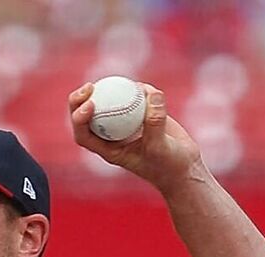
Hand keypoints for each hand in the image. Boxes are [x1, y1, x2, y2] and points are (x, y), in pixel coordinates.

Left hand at [68, 81, 202, 190]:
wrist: (185, 167)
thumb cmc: (168, 166)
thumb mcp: (160, 147)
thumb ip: (155, 123)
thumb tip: (151, 94)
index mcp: (108, 149)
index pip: (84, 135)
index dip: (79, 119)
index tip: (90, 104)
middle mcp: (113, 135)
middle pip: (87, 116)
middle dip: (80, 100)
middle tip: (89, 87)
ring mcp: (126, 123)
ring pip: (110, 103)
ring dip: (107, 89)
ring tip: (115, 80)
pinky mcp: (142, 114)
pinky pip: (135, 97)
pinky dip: (137, 90)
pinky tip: (143, 87)